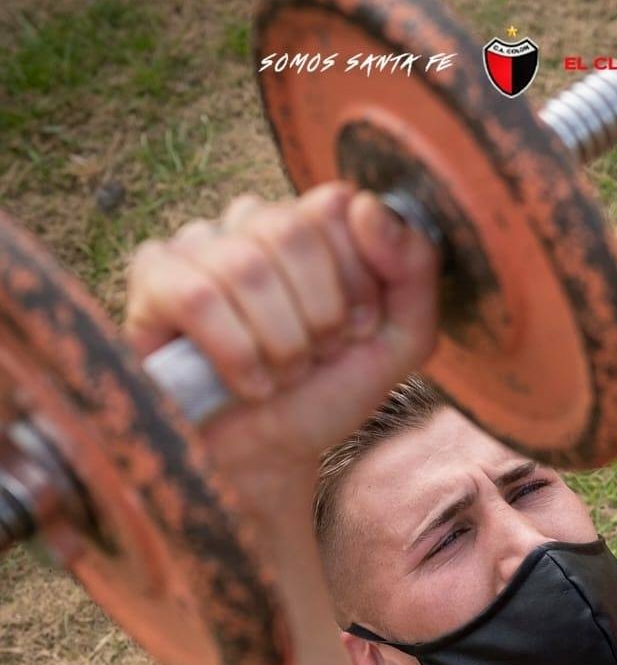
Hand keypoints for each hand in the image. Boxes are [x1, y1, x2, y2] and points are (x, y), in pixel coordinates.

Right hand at [124, 181, 439, 512]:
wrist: (270, 460)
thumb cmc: (323, 397)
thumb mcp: (398, 342)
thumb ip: (415, 271)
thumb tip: (368, 206)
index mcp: (308, 227)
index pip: (335, 204)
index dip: (355, 278)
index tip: (355, 332)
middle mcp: (250, 225)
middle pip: (291, 230)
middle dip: (317, 316)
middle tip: (314, 359)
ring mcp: (197, 247)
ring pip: (245, 265)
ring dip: (279, 343)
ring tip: (280, 376)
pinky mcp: (152, 281)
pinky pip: (197, 296)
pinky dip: (235, 352)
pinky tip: (246, 383)